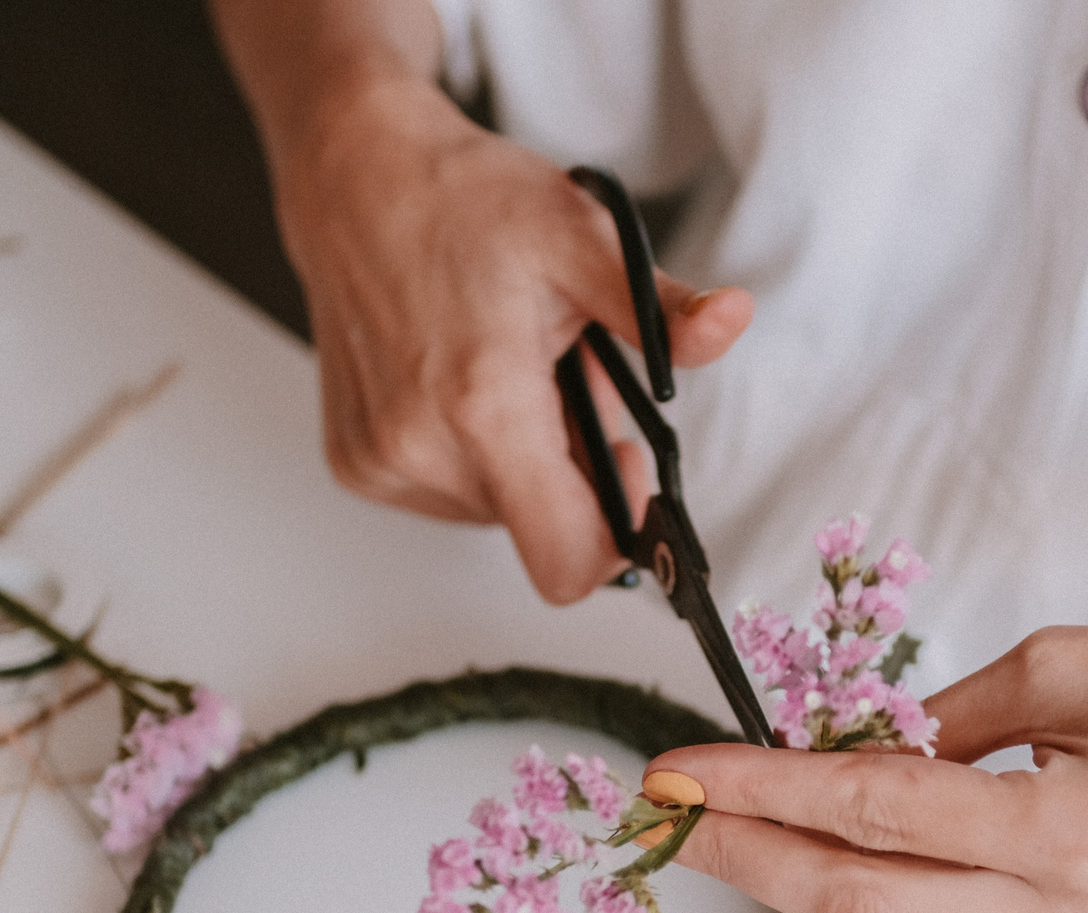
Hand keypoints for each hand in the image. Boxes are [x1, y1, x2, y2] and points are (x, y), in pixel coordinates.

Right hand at [267, 74, 753, 602]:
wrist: (354, 179)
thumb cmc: (464, 202)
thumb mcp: (583, 237)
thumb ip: (660, 308)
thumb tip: (732, 321)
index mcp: (483, 405)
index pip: (565, 559)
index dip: (616, 534)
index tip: (627, 469)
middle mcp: (420, 449)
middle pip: (537, 529)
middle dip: (572, 469)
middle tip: (565, 378)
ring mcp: (380, 463)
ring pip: (494, 514)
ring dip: (520, 459)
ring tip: (509, 369)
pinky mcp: (355, 465)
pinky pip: (446, 497)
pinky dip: (471, 455)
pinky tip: (461, 380)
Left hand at [639, 505, 1087, 912]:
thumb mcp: (1066, 663)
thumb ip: (943, 720)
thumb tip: (842, 753)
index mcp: (1072, 833)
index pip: (873, 814)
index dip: (761, 792)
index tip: (678, 773)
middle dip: (755, 862)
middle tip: (675, 818)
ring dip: (814, 896)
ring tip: (758, 831)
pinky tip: (851, 861)